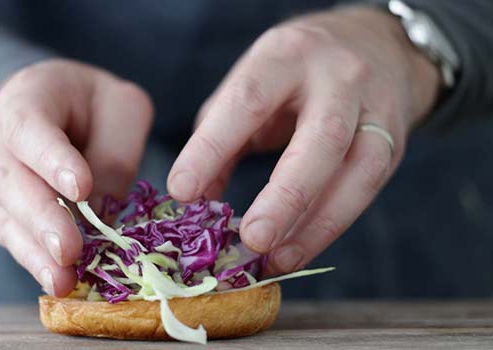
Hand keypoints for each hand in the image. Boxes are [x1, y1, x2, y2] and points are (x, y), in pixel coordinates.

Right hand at [0, 59, 152, 295]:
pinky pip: (13, 236)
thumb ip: (114, 152)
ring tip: (61, 280)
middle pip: (12, 182)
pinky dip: (35, 261)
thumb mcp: (118, 107)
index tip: (80, 187)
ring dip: (35, 252)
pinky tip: (56, 281)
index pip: (30, 129)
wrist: (47, 104)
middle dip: (43, 219)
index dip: (53, 159)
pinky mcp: (3, 210)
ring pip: (7, 217)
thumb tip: (102, 212)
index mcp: (25, 100)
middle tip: (69, 250)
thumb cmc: (88, 104)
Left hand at [167, 7, 439, 274]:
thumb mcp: (251, 82)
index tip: (182, 192)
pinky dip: (331, 225)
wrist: (374, 43)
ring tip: (276, 260)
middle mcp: (338, 77)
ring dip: (316, 225)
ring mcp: (374, 109)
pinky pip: (367, 188)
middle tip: (251, 239)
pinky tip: (300, 249)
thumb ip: (219, 134)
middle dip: (286, 196)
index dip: (213, 148)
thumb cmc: (294, 71)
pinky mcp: (394, 140)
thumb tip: (195, 200)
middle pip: (321, 138)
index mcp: (286, 54)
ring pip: (357, 171)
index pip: (248, 100)